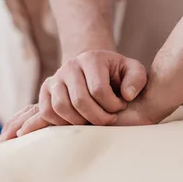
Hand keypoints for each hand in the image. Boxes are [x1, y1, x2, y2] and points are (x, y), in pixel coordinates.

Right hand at [0, 50, 146, 139]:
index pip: (98, 90)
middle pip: (79, 101)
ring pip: (61, 107)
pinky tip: (77, 122)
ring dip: (80, 122)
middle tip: (109, 120)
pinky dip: (61, 122)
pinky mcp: (45, 90)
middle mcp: (70, 65)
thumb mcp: (134, 71)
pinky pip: (47, 111)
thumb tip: (127, 95)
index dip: (112, 106)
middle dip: (98, 117)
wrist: (96, 70)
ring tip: (94, 121)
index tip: (121, 107)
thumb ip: (137, 79)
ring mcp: (55, 77)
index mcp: (91, 58)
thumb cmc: (118, 74)